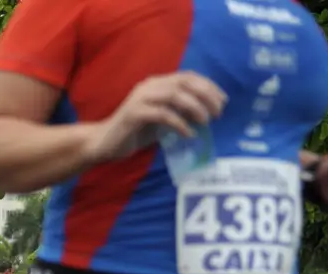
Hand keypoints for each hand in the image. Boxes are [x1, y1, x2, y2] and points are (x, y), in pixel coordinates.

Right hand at [87, 71, 226, 162]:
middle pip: (185, 83)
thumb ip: (179, 111)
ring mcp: (140, 99)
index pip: (188, 76)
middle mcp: (149, 86)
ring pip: (175, 95)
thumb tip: (206, 113)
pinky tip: (188, 134)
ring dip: (195, 107)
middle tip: (218, 112)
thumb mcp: (161, 118)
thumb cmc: (134, 131)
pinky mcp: (134, 113)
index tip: (223, 101)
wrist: (104, 143)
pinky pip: (163, 115)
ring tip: (205, 122)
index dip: (208, 86)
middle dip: (206, 95)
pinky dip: (179, 124)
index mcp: (156, 83)